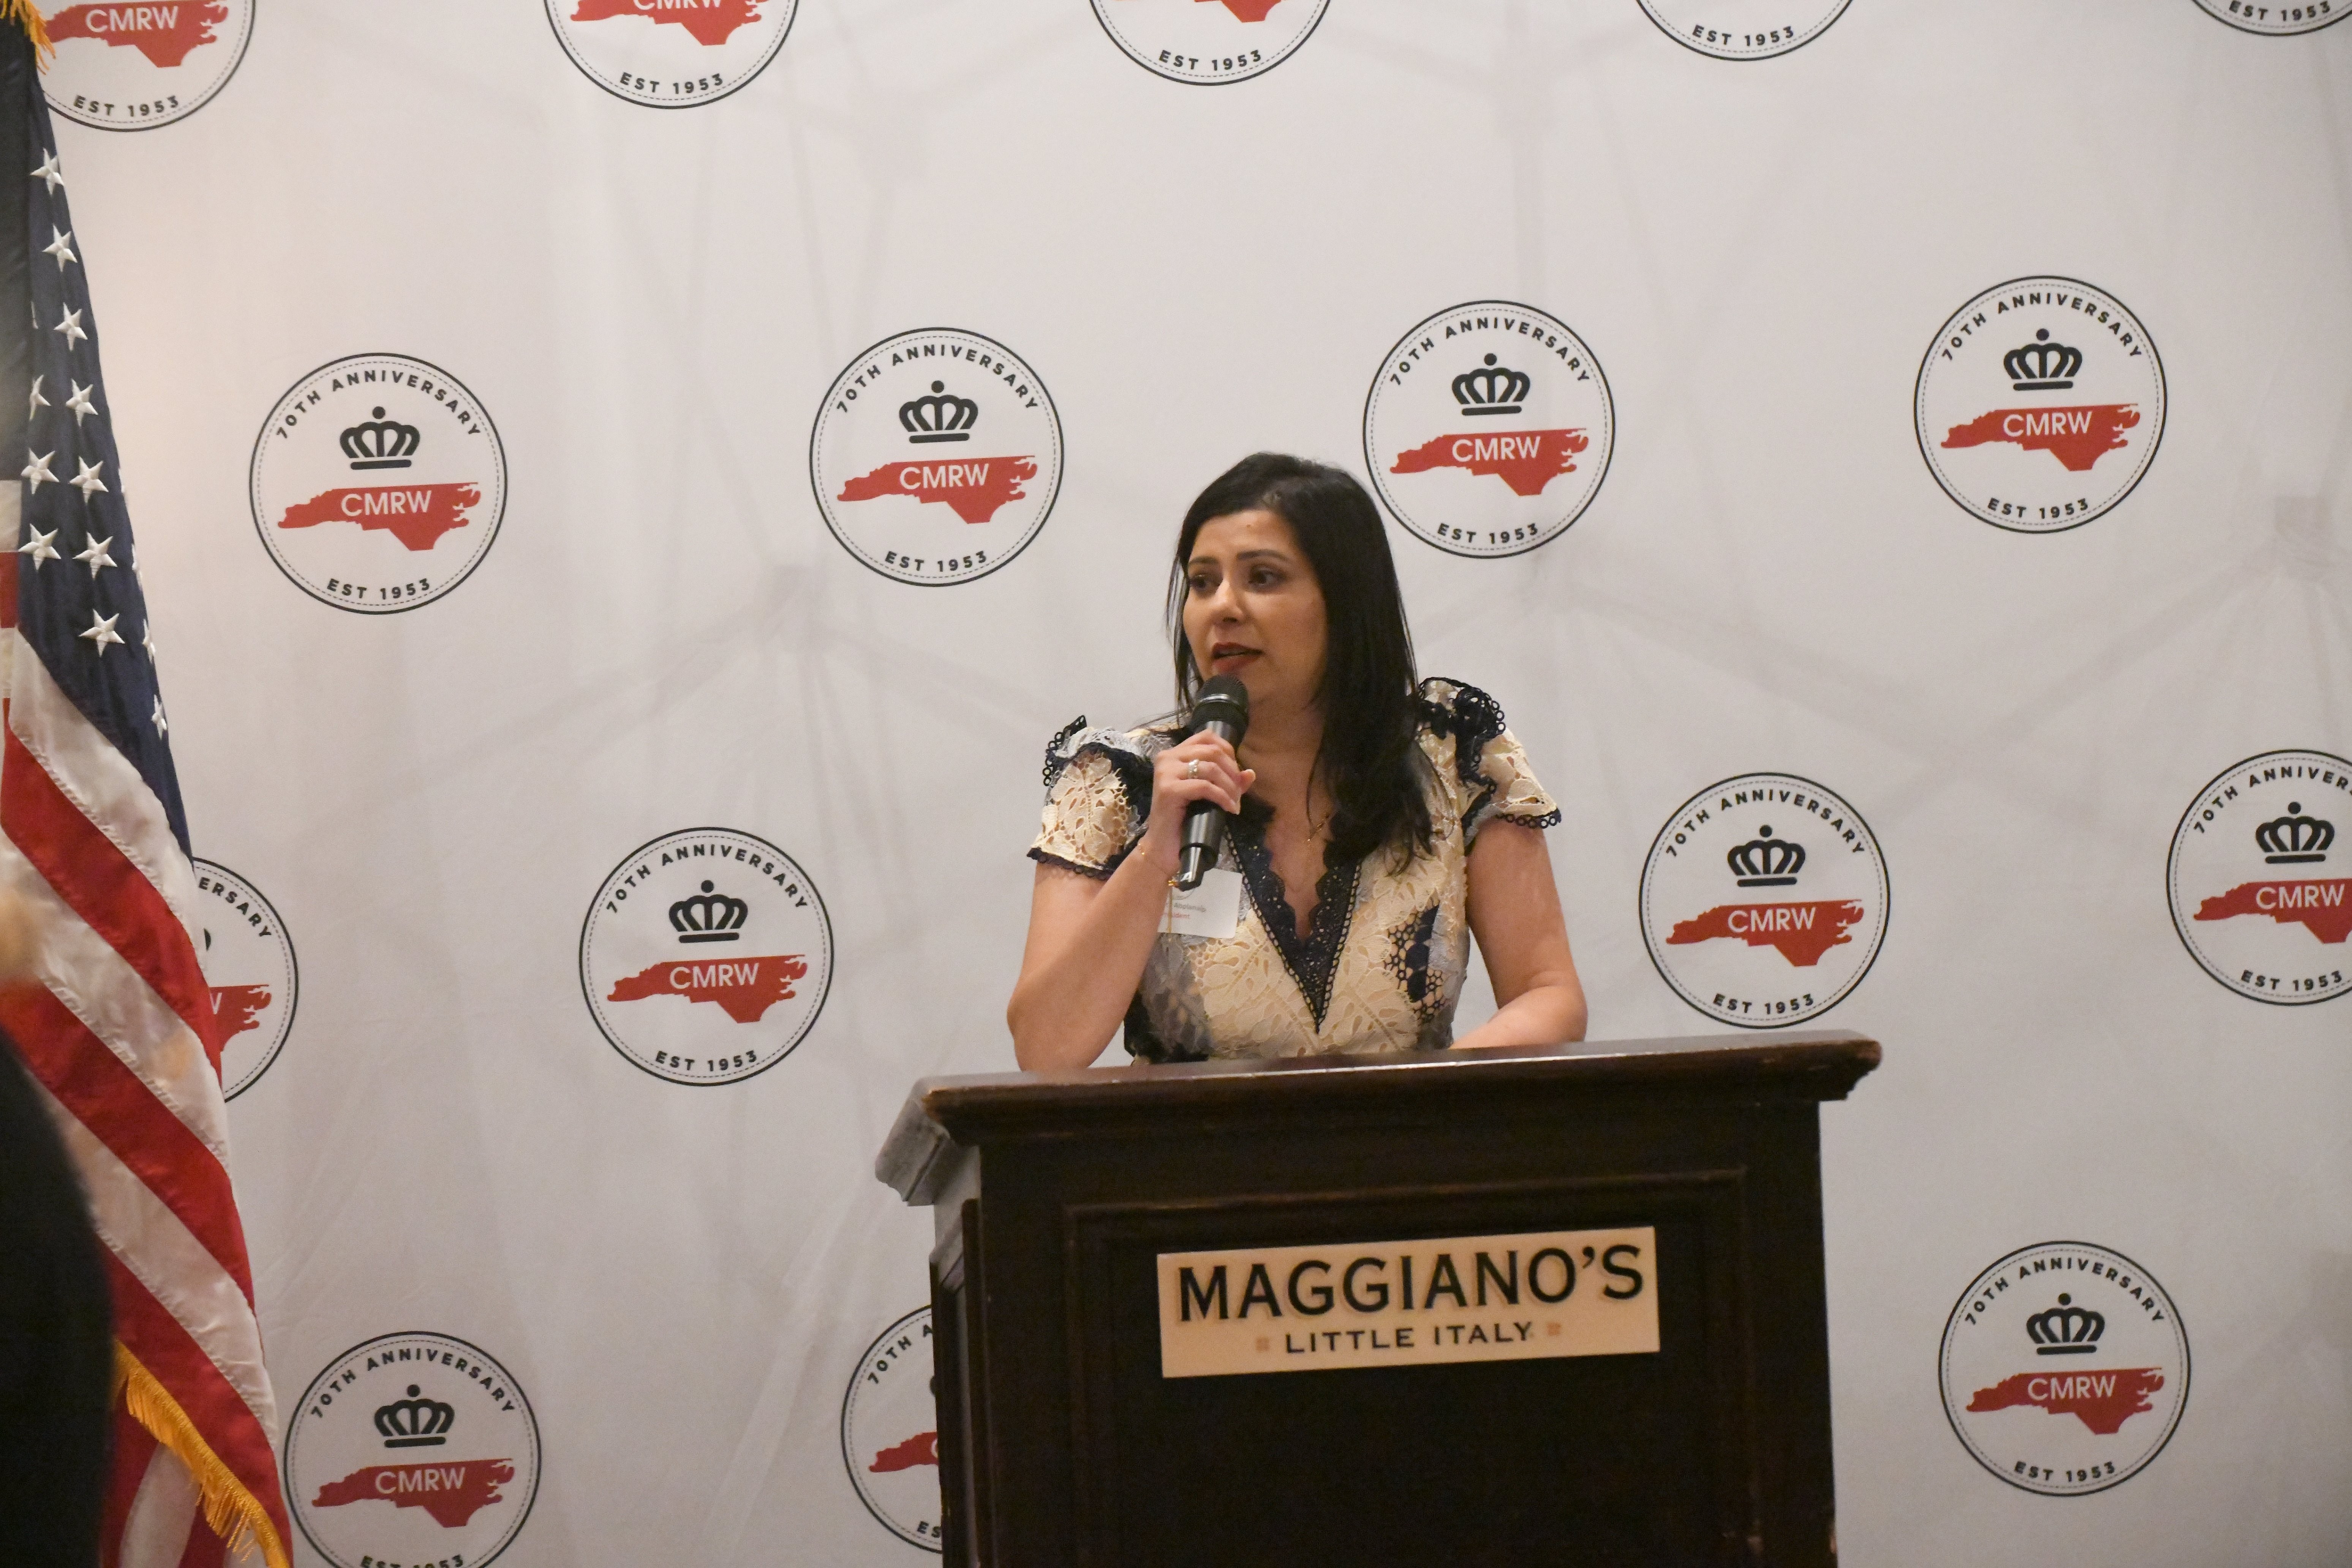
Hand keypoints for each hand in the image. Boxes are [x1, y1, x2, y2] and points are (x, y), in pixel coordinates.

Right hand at [1138, 733, 1254, 874]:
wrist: (1163, 847)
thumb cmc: (1185, 820)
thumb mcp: (1209, 795)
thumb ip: (1228, 781)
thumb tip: (1250, 773)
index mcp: (1175, 754)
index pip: (1207, 736)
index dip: (1228, 751)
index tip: (1236, 773)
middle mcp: (1167, 758)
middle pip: (1212, 751)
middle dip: (1232, 771)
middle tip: (1239, 792)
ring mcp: (1166, 772)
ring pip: (1210, 768)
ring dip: (1229, 786)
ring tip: (1234, 803)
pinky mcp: (1168, 790)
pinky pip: (1205, 786)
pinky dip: (1222, 797)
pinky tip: (1229, 809)